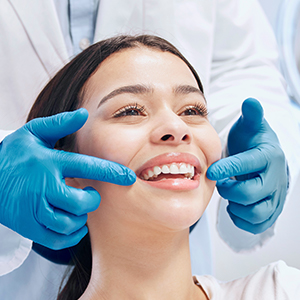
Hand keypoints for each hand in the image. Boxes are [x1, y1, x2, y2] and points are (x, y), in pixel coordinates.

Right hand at [0, 109, 135, 248]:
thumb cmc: (14, 154)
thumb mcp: (33, 133)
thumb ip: (59, 124)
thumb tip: (83, 114)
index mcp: (48, 162)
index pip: (86, 166)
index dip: (111, 172)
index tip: (129, 177)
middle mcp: (42, 187)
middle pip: (80, 202)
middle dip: (92, 201)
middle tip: (89, 195)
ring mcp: (33, 209)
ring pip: (68, 223)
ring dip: (80, 218)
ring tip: (77, 208)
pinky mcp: (27, 226)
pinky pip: (56, 239)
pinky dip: (70, 235)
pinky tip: (71, 223)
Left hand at [207, 98, 287, 233]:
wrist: (265, 159)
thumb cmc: (252, 143)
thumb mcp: (251, 127)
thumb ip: (251, 116)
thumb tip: (250, 101)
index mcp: (268, 156)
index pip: (248, 164)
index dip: (228, 168)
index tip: (211, 171)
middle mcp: (275, 179)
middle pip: (250, 192)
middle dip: (229, 189)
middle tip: (220, 182)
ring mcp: (275, 197)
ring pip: (257, 212)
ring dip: (236, 205)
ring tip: (228, 193)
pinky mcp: (271, 210)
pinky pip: (258, 224)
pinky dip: (242, 219)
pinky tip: (234, 206)